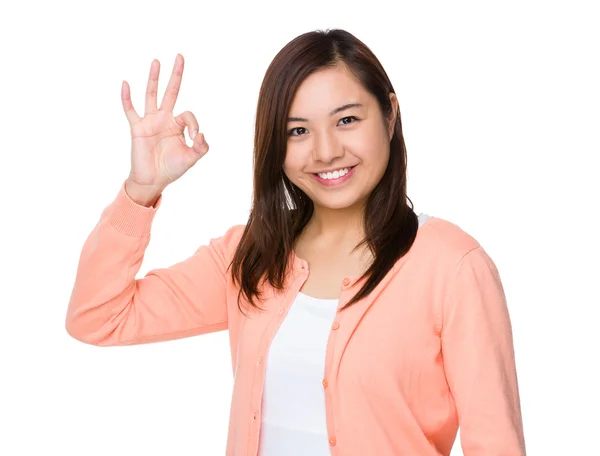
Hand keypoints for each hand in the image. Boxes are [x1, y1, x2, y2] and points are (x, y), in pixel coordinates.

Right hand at [121, 54, 208, 190]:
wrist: (153, 180)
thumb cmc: (171, 169)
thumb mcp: (192, 159)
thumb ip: (202, 148)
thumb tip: (201, 134)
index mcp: (177, 125)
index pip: (188, 114)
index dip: (194, 124)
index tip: (195, 139)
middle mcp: (164, 119)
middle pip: (171, 92)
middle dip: (176, 75)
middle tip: (180, 56)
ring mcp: (150, 121)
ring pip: (151, 95)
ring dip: (154, 78)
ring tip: (156, 61)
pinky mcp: (137, 128)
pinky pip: (130, 110)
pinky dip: (127, 98)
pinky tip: (125, 83)